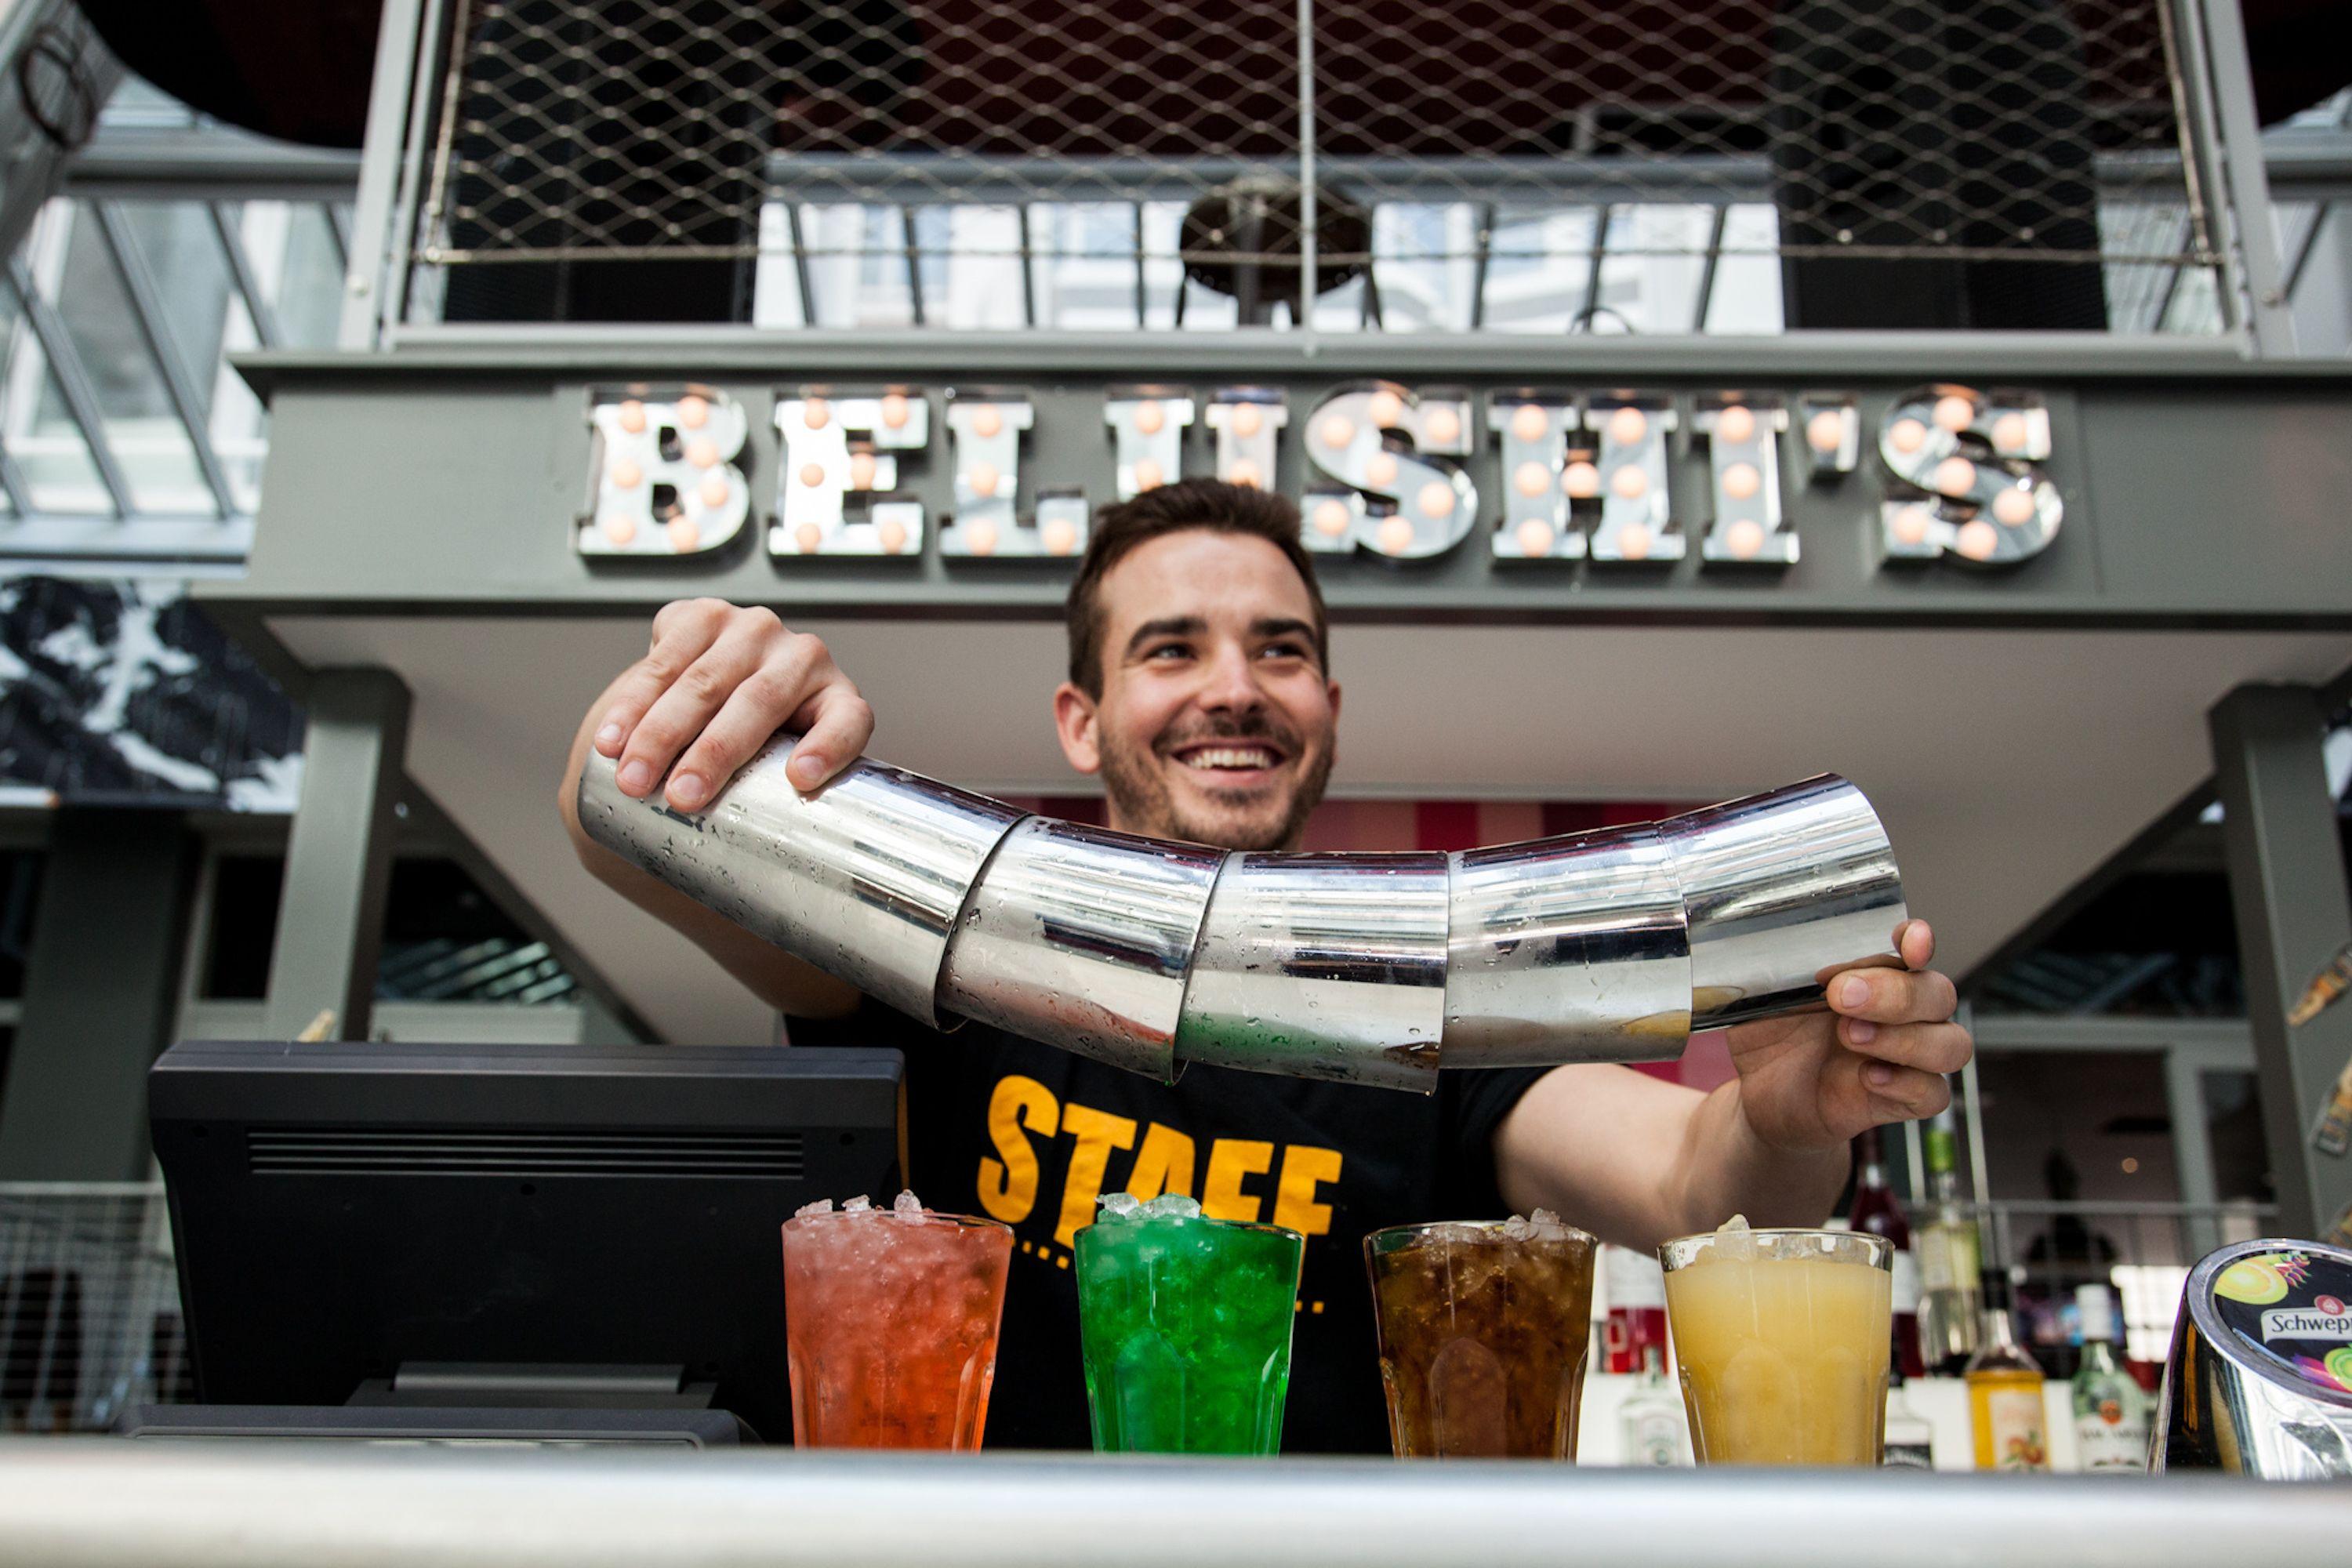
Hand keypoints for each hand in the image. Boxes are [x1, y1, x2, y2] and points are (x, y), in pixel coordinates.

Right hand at [592, 599, 872, 812]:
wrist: (723, 696)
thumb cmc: (760, 752)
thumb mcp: (784, 776)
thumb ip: (782, 805)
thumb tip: (761, 882)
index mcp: (838, 701)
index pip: (847, 723)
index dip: (828, 748)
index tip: (801, 780)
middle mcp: (803, 657)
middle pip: (758, 702)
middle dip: (713, 752)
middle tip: (681, 797)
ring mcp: (753, 630)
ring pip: (702, 680)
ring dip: (661, 732)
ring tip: (633, 778)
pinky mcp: (702, 616)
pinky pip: (663, 658)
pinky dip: (632, 705)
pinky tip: (612, 739)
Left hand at [1722, 920, 1969, 1151]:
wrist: (1760, 1096)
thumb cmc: (1769, 1036)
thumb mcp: (1756, 998)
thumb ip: (1765, 972)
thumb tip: (1755, 946)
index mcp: (1872, 973)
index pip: (1914, 948)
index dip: (1919, 942)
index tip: (1911, 942)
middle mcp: (1901, 1011)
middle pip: (1938, 993)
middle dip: (1897, 993)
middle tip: (1842, 995)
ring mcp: (1906, 1056)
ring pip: (1951, 1043)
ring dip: (1906, 1039)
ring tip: (1850, 1036)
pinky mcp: (1901, 1099)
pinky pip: (1934, 1093)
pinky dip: (1907, 1084)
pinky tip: (1867, 1077)